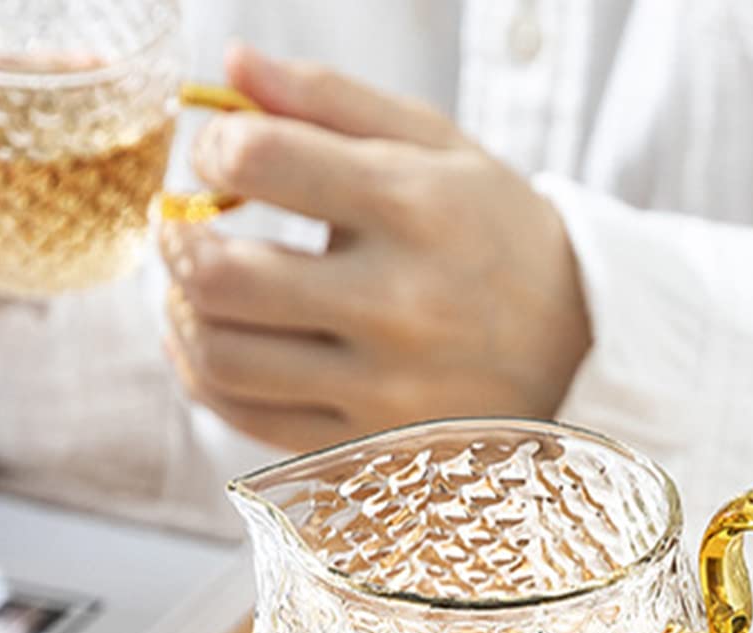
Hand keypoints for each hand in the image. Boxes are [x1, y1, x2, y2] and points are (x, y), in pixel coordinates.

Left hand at [159, 45, 590, 450]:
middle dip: (174, 241)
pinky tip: (207, 342)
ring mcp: (381, 387)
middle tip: (179, 225)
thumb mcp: (435, 145)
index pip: (262, 161)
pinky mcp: (370, 445)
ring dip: (180, 313)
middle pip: (222, 276)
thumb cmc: (494, 234)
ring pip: (224, 358)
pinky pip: (249, 419)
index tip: (218, 157)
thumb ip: (329, 99)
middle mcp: (395, 304)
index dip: (213, 150)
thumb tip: (228, 66)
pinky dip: (204, 377)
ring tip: (189, 286)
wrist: (577, 348)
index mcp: (411, 207)